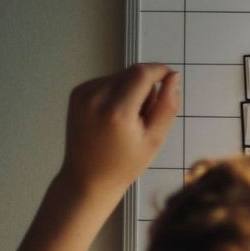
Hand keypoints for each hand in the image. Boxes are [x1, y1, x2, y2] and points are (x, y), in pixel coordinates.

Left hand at [60, 63, 179, 198]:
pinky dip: (116, 92)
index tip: (171, 80)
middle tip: (145, 116)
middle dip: (146, 86)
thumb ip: (167, 105)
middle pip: (132, 72)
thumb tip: (173, 77)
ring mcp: (83, 94)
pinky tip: (113, 116)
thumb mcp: (155, 139)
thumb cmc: (124, 165)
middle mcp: (96, 97)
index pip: (142, 73)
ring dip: (131, 89)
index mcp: (117, 111)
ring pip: (120, 75)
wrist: (86, 179)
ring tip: (128, 119)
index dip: (160, 71)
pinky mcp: (77, 93)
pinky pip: (107, 81)